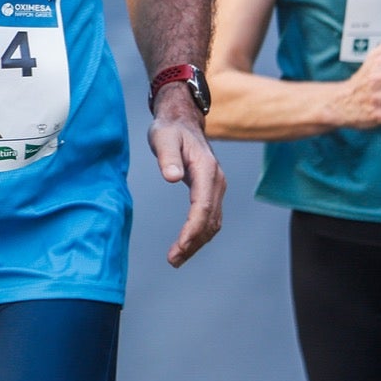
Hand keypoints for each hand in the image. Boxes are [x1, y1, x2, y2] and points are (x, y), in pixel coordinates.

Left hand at [148, 101, 225, 267]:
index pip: (203, 206)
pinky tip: (186, 245)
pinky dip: (199, 234)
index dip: (192, 229)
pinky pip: (210, 218)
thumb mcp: (163, 138)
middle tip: (173, 260)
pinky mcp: (211, 191)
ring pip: (213, 222)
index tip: (180, 247)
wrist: (183, 121)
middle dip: (193, 242)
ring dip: (197, 243)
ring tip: (176, 259)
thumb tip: (171, 178)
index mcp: (206, 170)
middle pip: (210, 220)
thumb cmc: (170, 130)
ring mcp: (217, 187)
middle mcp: (217, 181)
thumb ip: (167, 157)